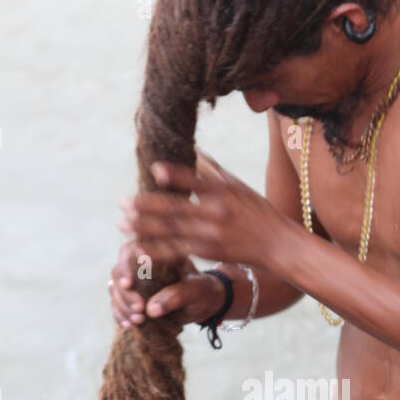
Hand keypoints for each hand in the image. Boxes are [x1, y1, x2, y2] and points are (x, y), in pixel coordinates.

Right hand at [108, 241, 226, 328]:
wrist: (205, 302)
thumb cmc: (203, 289)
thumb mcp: (196, 291)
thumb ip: (177, 296)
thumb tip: (151, 309)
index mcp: (154, 251)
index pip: (129, 251)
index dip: (125, 267)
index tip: (128, 285)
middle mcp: (140, 263)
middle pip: (118, 273)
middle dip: (125, 294)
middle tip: (140, 309)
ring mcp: (134, 280)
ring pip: (115, 290)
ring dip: (122, 306)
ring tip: (138, 320)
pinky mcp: (133, 297)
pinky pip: (118, 305)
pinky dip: (121, 315)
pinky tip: (128, 325)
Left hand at [118, 149, 281, 269]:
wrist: (276, 244)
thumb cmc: (256, 210)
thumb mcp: (237, 185)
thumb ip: (211, 168)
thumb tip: (190, 146)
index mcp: (223, 191)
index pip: (195, 181)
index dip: (174, 175)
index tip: (154, 170)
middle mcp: (216, 212)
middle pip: (176, 209)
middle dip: (146, 206)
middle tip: (123, 202)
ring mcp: (211, 235)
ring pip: (171, 231)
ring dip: (144, 228)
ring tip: (122, 224)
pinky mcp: (208, 252)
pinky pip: (176, 251)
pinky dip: (156, 250)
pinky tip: (138, 248)